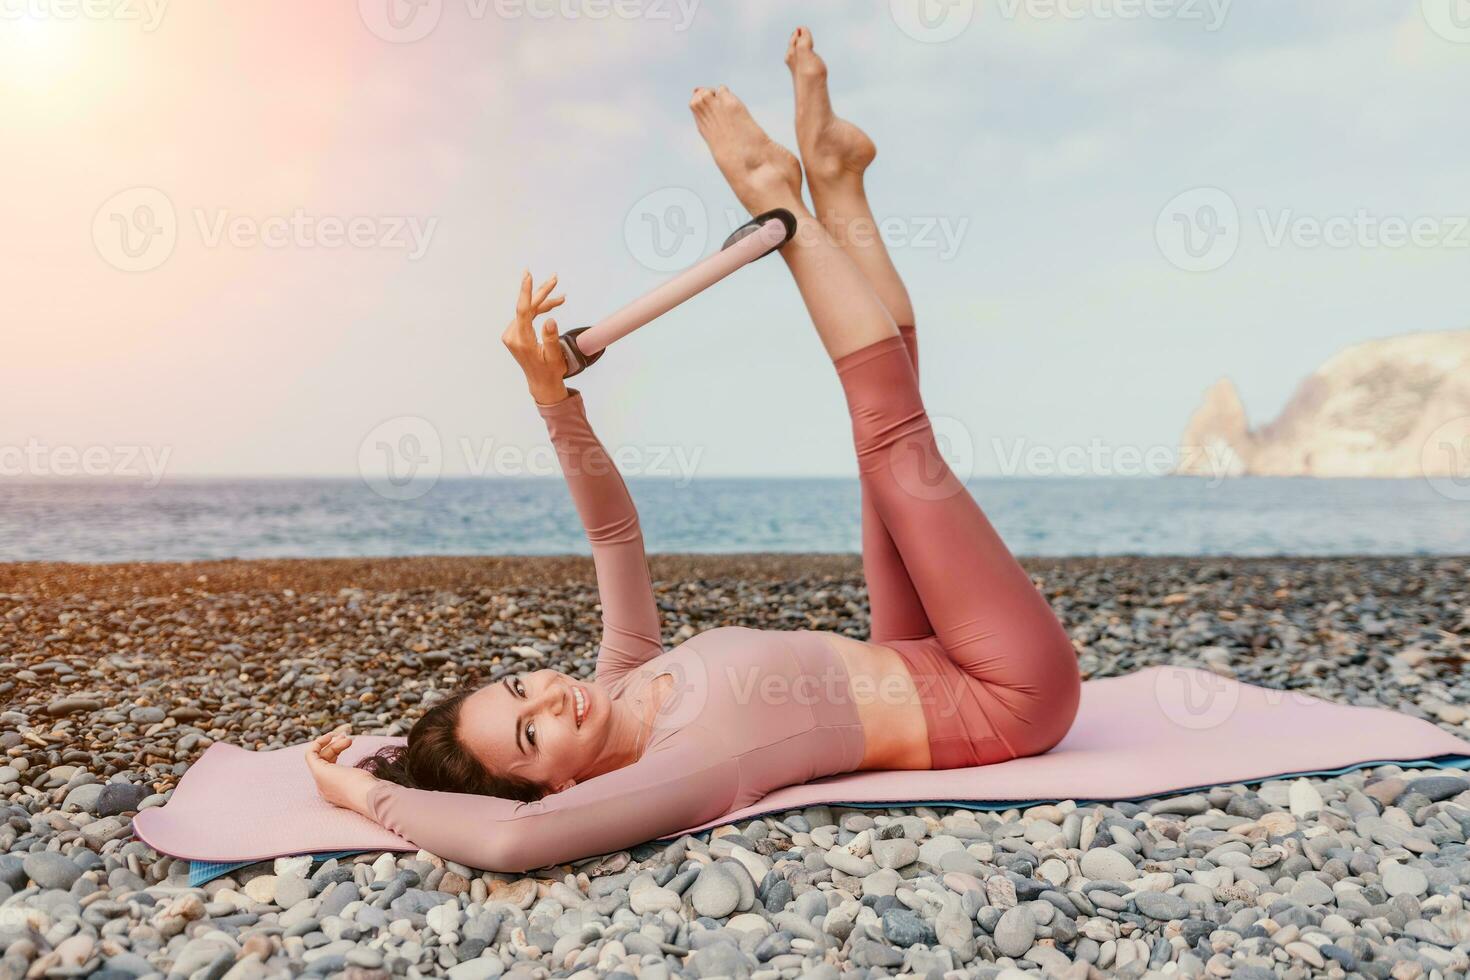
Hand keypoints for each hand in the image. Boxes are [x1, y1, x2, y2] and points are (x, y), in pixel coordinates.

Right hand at [305, 728, 377, 817]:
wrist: (369, 797)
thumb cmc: (372, 791)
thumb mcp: (367, 783)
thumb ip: (364, 782)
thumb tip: (372, 781)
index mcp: (334, 791)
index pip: (330, 769)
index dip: (336, 753)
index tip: (347, 742)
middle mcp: (325, 788)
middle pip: (325, 761)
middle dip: (335, 746)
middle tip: (348, 738)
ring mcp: (321, 781)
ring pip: (320, 757)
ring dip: (333, 744)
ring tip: (347, 738)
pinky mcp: (319, 773)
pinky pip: (310, 755)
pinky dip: (317, 743)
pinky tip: (329, 736)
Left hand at [501, 271, 569, 403]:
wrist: (541, 382)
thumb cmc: (550, 371)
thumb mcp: (554, 356)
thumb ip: (551, 338)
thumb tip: (550, 320)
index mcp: (522, 341)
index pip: (522, 311)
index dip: (526, 292)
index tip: (527, 276)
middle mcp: (513, 336)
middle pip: (527, 308)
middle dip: (542, 294)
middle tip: (555, 278)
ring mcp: (512, 335)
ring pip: (528, 311)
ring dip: (544, 303)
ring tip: (562, 298)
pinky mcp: (515, 334)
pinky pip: (527, 316)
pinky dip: (540, 310)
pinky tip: (552, 306)